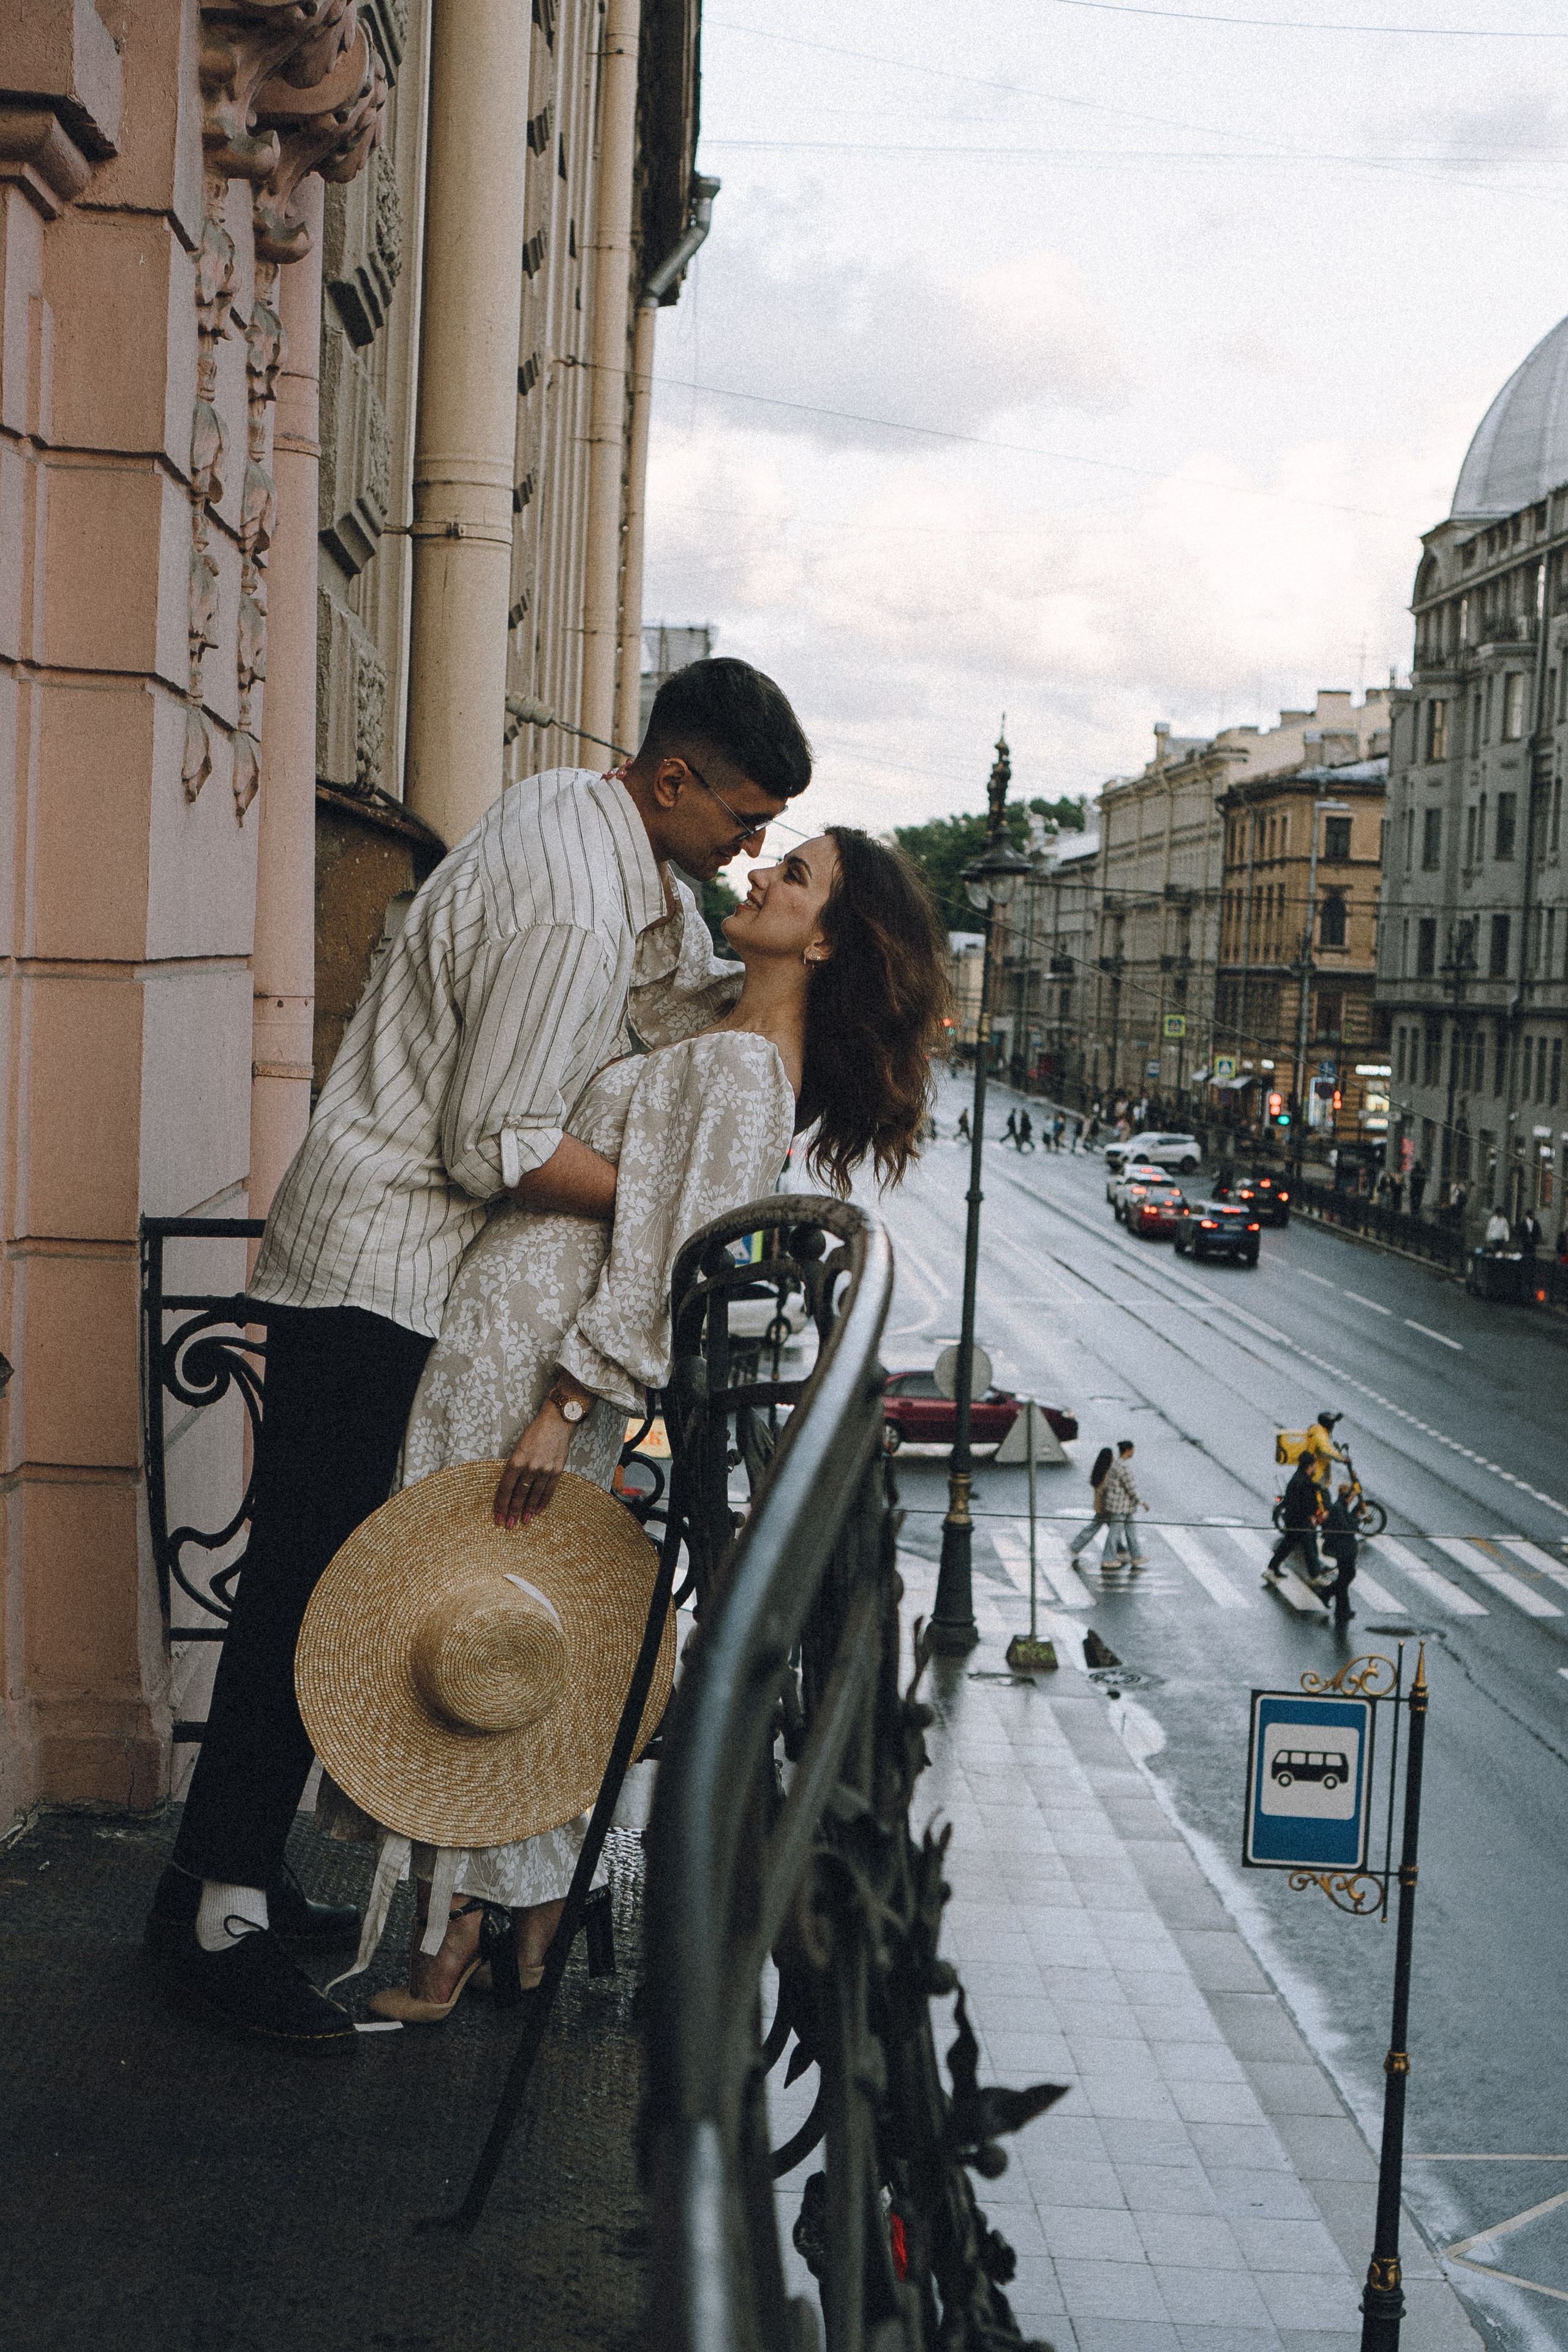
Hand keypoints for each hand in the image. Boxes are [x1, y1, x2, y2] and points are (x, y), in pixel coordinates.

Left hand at [494, 1405, 571, 1528]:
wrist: (556, 1422)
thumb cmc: (534, 1433)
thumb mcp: (518, 1447)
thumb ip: (514, 1466)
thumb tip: (509, 1487)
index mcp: (517, 1460)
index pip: (506, 1487)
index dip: (501, 1504)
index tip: (498, 1516)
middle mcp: (530, 1466)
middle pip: (519, 1494)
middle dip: (513, 1511)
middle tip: (508, 1525)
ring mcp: (545, 1469)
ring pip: (534, 1494)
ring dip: (528, 1510)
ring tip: (524, 1521)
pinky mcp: (557, 1469)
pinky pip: (549, 1490)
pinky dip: (544, 1501)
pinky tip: (539, 1511)